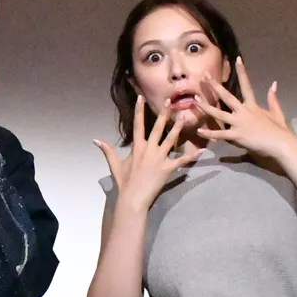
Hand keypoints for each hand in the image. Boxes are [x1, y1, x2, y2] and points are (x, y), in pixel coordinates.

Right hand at [95, 96, 199, 212]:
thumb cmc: (124, 183)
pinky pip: (182, 160)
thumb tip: (95, 140)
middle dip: (163, 113)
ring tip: (184, 117)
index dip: (139, 110)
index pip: (137, 124)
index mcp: (137, 147)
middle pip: (157, 128)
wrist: (133, 198)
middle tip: (170, 102)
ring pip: (170, 139)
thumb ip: (107, 151)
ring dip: (178, 127)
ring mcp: (159, 158)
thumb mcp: (115, 165)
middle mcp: (149, 149)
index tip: (141, 98)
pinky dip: (192, 155)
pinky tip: (202, 150)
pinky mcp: (168, 168)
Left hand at [194, 57, 296, 159]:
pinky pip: (220, 135)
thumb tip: (274, 83)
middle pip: (227, 96)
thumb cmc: (279, 130)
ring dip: (206, 107)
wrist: (280, 144)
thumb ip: (273, 98)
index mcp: (253, 106)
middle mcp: (244, 112)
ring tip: (195, 100)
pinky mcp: (237, 136)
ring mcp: (239, 123)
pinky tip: (199, 131)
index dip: (242, 72)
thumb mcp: (277, 112)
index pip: (246, 85)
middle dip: (215, 86)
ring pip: (219, 114)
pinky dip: (209, 134)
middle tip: (205, 76)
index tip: (238, 59)